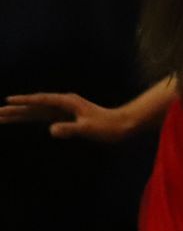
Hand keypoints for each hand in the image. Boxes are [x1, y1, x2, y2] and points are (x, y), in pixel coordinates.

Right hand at [1, 92, 131, 141]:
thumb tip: (51, 130)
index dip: (25, 101)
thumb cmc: (108, 127)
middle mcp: (64, 103)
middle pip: (34, 106)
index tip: (9, 101)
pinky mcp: (66, 116)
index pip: (41, 100)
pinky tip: (22, 117)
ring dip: (20, 113)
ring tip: (2, 116)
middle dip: (15, 109)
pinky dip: (31, 117)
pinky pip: (43, 116)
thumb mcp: (89, 129)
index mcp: (67, 102)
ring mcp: (64, 109)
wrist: (123, 125)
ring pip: (36, 111)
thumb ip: (70, 129)